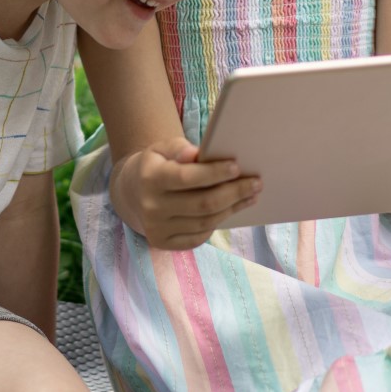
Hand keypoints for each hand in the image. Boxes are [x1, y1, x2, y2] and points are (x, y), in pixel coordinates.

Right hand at [111, 137, 260, 248]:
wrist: (133, 193)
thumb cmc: (157, 165)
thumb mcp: (162, 149)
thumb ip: (179, 148)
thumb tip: (196, 155)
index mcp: (150, 179)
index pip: (187, 177)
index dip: (214, 173)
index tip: (237, 167)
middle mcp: (151, 207)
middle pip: (202, 204)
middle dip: (234, 193)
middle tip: (256, 183)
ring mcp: (156, 229)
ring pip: (205, 222)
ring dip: (232, 208)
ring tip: (251, 195)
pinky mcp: (163, 243)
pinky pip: (199, 237)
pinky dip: (217, 223)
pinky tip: (231, 210)